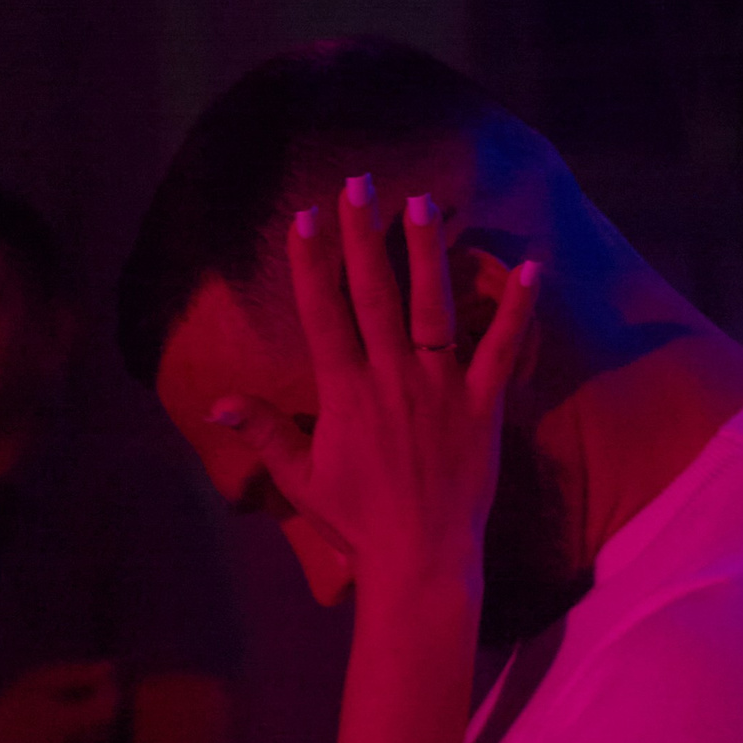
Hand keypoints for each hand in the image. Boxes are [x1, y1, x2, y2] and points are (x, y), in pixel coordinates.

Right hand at [0, 660, 122, 742]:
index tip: (82, 690)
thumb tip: (111, 668)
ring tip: (57, 728)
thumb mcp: (35, 684)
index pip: (110, 707)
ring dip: (89, 737)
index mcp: (69, 724)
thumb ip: (76, 674)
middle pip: (107, 731)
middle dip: (96, 716)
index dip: (103, 695)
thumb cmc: (4, 713)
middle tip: (66, 708)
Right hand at [209, 184, 537, 601]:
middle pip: (373, 294)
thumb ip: (264, 433)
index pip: (322, 313)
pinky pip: (501, 350)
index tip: (304, 216)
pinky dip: (515, 310)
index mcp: (343, 393)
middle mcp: (390, 378)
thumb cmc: (356, 521)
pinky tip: (528, 267)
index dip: (311, 262)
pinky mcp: (482, 406)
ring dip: (426, 252)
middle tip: (360, 183)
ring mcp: (439, 388)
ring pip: (432, 307)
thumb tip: (214, 403)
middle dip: (363, 234)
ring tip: (422, 202)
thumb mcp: (300, 479)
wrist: (420, 559)